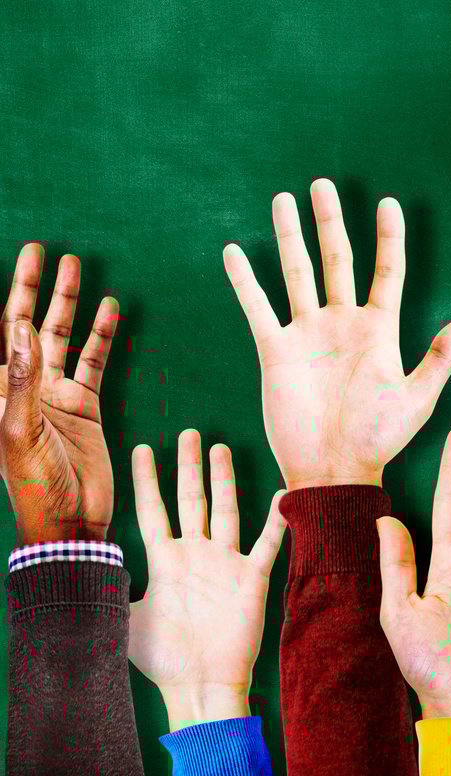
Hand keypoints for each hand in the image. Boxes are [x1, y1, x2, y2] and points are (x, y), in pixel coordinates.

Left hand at [1, 245, 119, 543]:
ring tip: (77, 268)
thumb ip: (22, 381)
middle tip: (40, 251)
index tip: (16, 264)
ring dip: (69, 304)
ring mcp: (53, 395)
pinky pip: (94, 363)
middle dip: (32, 288)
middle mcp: (21, 387)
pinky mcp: (84, 407)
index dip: (5, 299)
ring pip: (62, 338)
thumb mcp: (20, 432)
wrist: (70, 521)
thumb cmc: (34, 485)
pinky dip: (103, 337)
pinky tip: (112, 311)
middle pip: (26, 325)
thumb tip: (23, 329)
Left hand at [128, 430, 286, 729]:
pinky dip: (276, 521)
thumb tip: (85, 564)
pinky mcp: (251, 580)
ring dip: (224, 481)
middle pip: (191, 500)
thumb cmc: (161, 659)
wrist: (200, 684)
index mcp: (164, 561)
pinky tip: (282, 496)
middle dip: (189, 466)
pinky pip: (267, 544)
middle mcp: (195, 556)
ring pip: (225, 511)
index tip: (142, 448)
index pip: (153, 510)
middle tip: (190, 433)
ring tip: (221, 449)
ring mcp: (224, 565)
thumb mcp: (125, 619)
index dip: (146, 480)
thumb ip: (112, 587)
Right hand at [223, 179, 450, 489]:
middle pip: (338, 260)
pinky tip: (235, 250)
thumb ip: (440, 358)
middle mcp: (342, 324)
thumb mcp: (418, 399)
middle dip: (330, 222)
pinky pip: (258, 306)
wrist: (334, 469)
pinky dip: (246, 280)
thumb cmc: (380, 439)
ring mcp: (308, 334)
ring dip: (289, 237)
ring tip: (284, 199)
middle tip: (322, 184)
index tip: (387, 202)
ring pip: (297, 273)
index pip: (387, 272)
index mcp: (380, 331)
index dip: (388, 238)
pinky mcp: (276, 350)